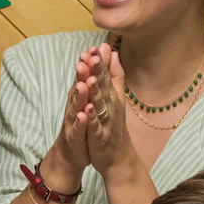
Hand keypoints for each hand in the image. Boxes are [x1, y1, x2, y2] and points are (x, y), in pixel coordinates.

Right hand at [41, 47, 98, 189]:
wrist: (71, 154)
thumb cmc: (83, 124)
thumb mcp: (91, 100)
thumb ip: (96, 78)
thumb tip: (103, 56)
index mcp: (81, 96)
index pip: (85, 77)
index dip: (90, 64)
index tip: (95, 48)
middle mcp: (74, 105)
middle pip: (78, 87)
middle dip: (83, 74)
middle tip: (87, 59)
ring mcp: (73, 121)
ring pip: (76, 106)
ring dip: (79, 95)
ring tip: (83, 84)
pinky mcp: (74, 136)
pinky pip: (77, 128)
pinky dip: (79, 121)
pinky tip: (82, 114)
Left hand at [82, 45, 132, 174]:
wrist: (118, 158)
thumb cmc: (114, 125)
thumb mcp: (116, 97)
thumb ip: (115, 75)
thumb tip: (113, 53)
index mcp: (112, 96)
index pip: (106, 75)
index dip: (100, 62)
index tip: (96, 45)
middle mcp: (110, 106)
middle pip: (103, 87)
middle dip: (98, 71)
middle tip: (92, 55)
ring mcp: (106, 122)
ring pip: (99, 105)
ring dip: (94, 92)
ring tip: (88, 79)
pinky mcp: (100, 137)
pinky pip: (95, 127)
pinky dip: (91, 119)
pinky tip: (85, 110)